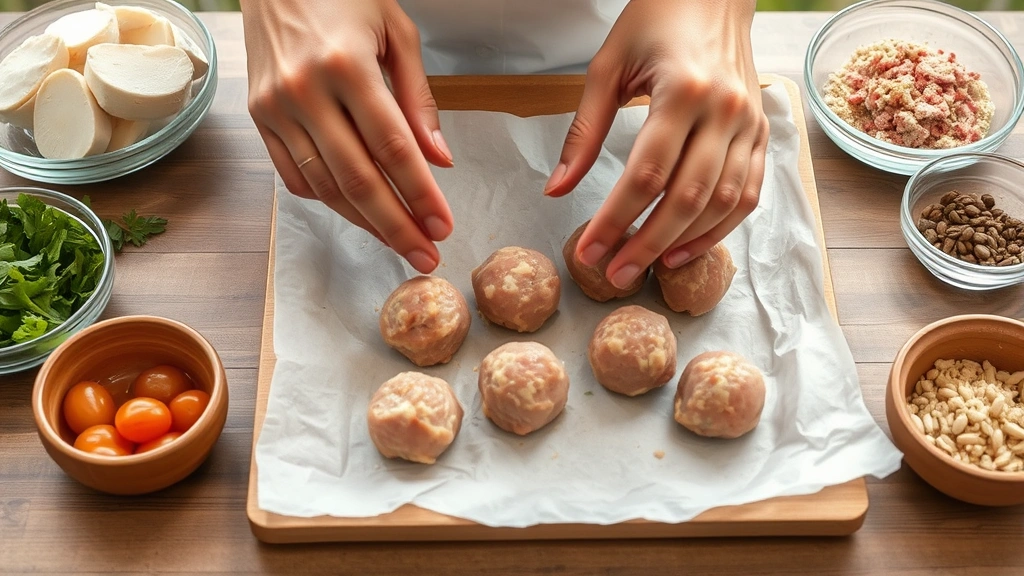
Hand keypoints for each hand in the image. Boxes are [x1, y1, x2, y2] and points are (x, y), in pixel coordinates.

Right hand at [241, 0, 453, 272]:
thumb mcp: (396, 32)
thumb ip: (418, 98)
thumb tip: (439, 160)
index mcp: (347, 65)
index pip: (393, 148)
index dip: (421, 194)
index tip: (443, 226)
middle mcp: (305, 91)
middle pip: (357, 179)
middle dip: (396, 226)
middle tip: (426, 257)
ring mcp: (275, 108)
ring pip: (324, 186)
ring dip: (364, 222)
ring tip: (398, 242)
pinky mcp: (257, 117)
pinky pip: (293, 176)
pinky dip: (327, 200)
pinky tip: (356, 211)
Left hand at [545, 0, 768, 288]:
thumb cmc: (655, 21)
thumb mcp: (607, 68)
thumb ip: (583, 132)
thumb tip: (557, 189)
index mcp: (683, 91)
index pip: (645, 175)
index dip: (615, 220)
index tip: (589, 251)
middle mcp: (724, 110)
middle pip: (685, 198)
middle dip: (646, 243)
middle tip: (615, 275)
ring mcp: (749, 124)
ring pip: (722, 202)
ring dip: (684, 243)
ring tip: (648, 267)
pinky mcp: (761, 132)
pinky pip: (748, 193)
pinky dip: (720, 227)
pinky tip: (686, 247)